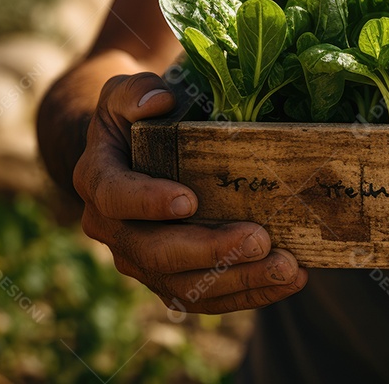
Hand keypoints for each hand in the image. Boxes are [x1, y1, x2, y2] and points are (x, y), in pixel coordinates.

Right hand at [72, 72, 307, 313]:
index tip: (189, 200)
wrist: (126, 151)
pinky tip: (289, 280)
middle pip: (156, 253)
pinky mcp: (170, 277)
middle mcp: (114, 229)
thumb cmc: (133, 115)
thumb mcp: (125, 92)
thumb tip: (159, 102)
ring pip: (183, 285)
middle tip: (259, 240)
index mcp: (99, 180)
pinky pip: (205, 296)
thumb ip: (135, 92)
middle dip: (211, 251)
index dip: (148, 202)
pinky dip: (248, 293)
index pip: (115, 197)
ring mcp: (141, 259)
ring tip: (287, 269)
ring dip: (238, 281)